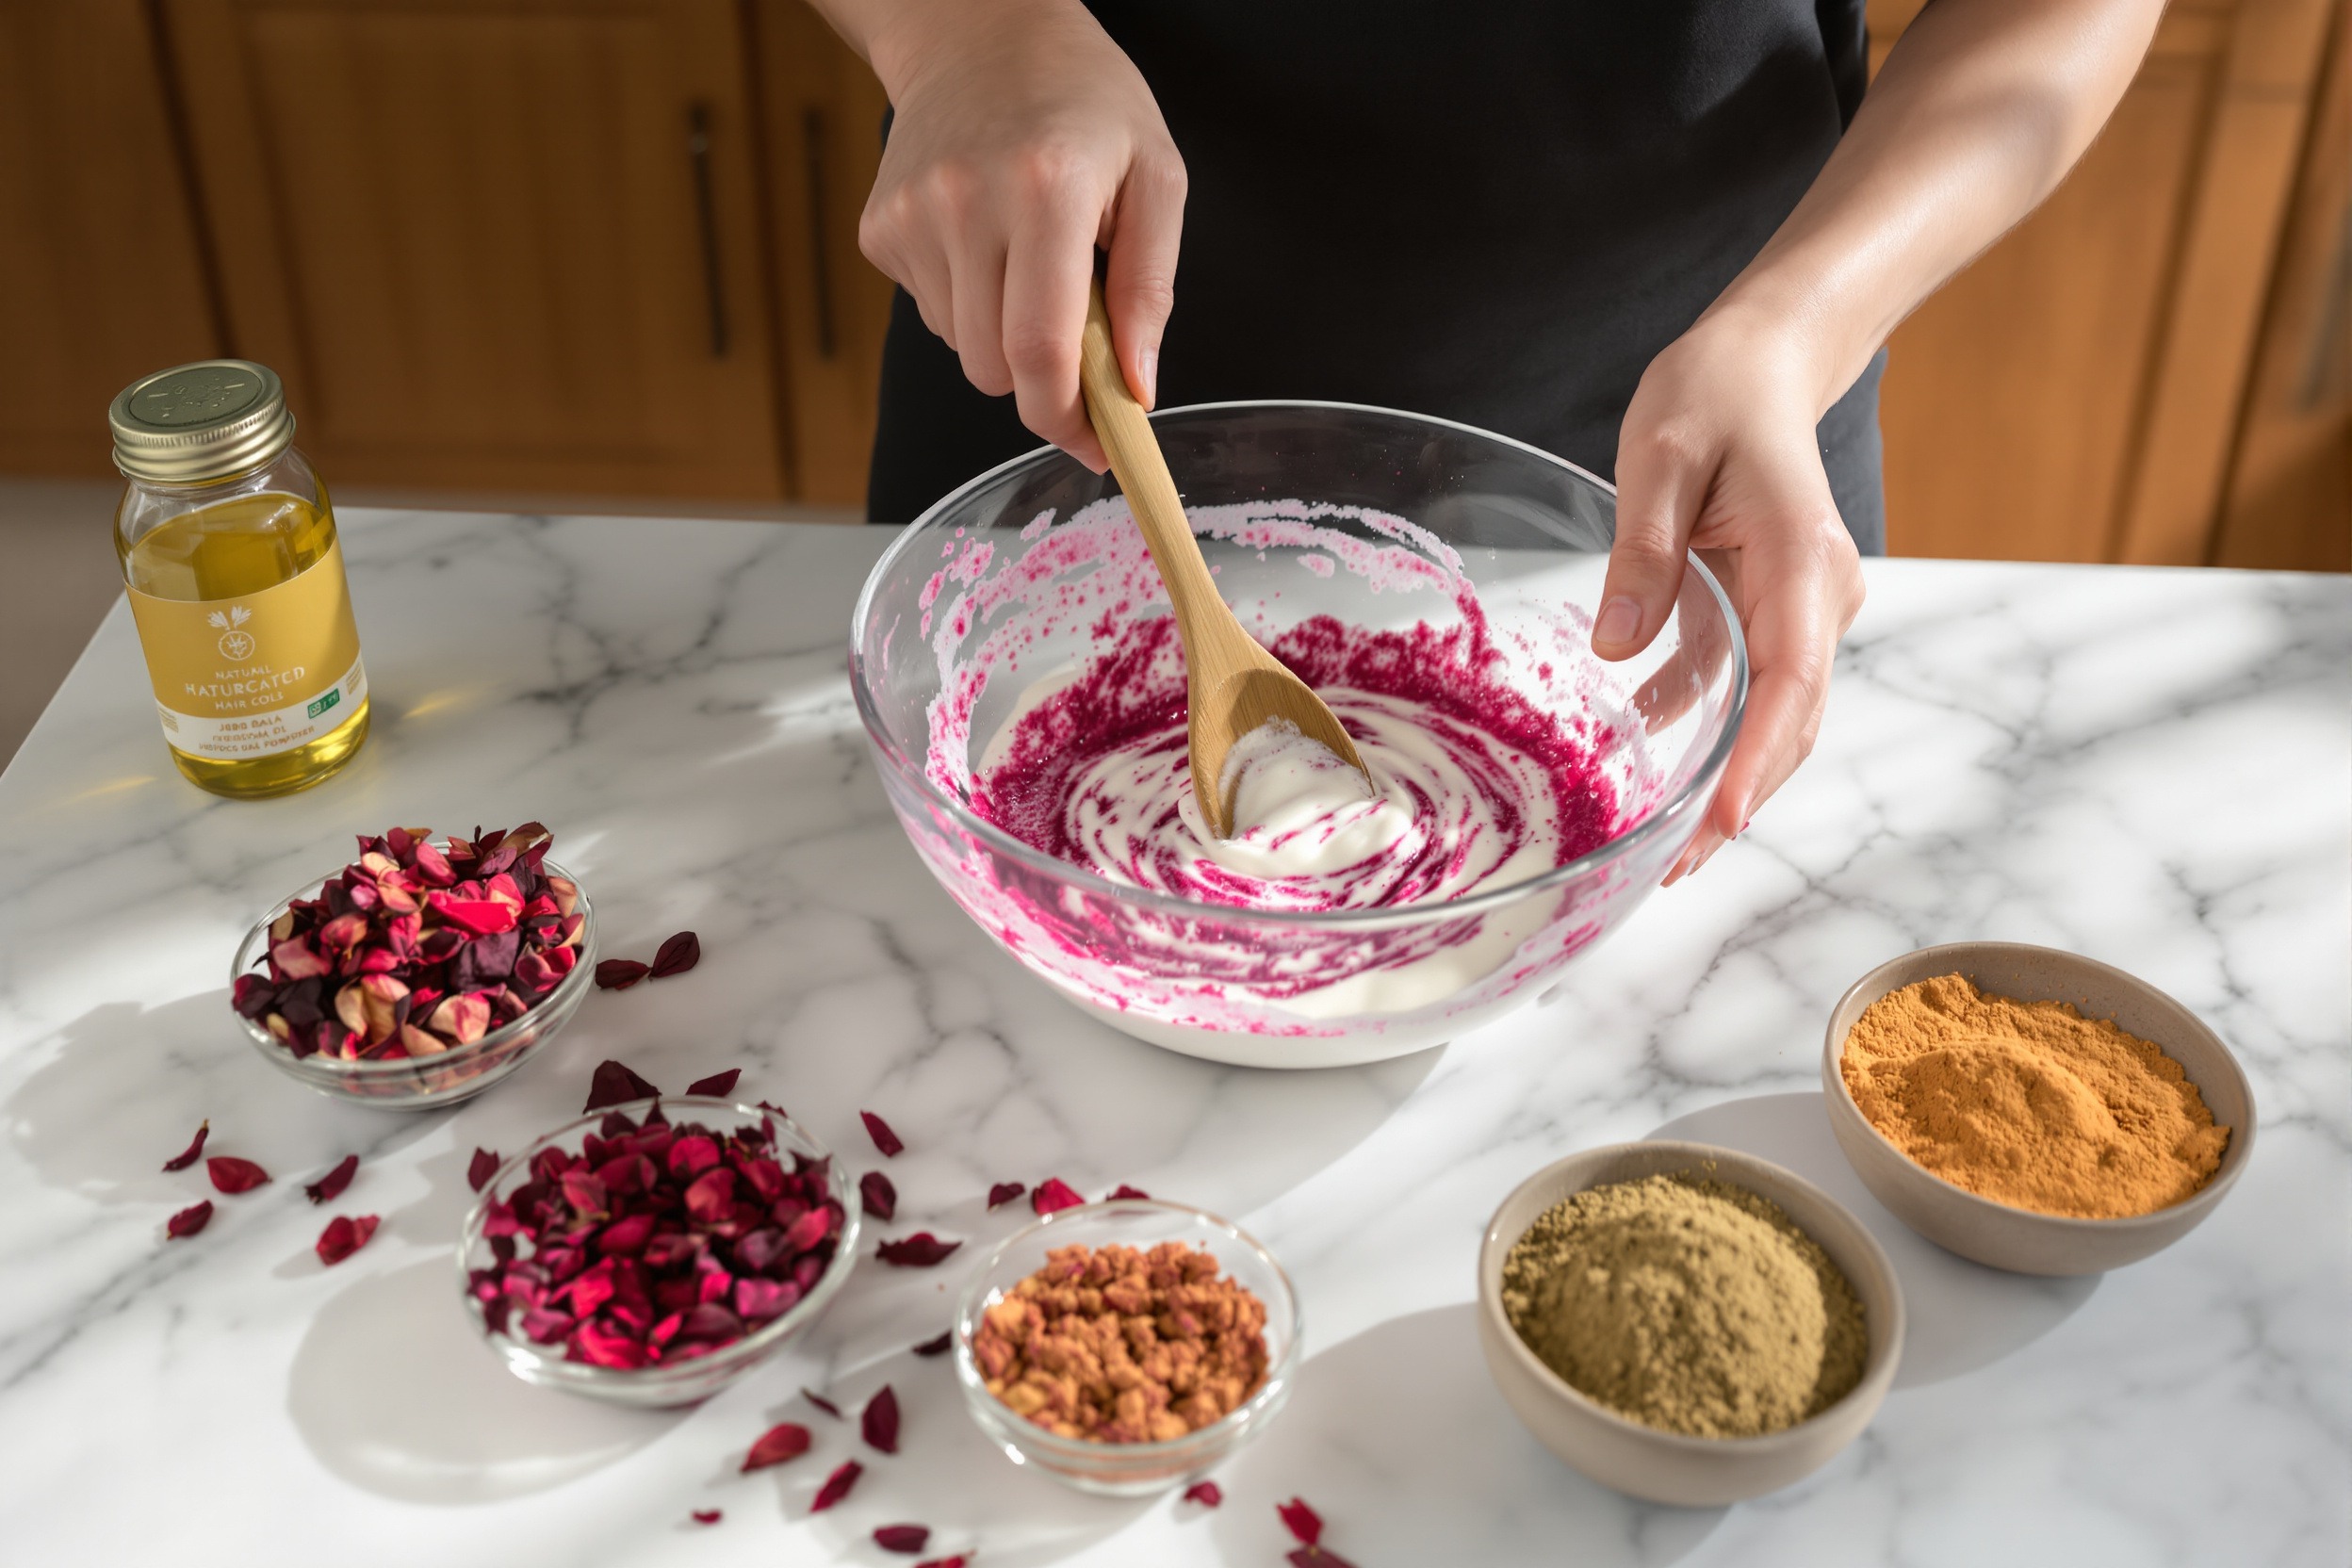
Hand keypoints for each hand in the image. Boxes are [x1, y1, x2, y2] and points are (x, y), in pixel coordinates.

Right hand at [855, 0, 1184, 468]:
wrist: (979, 33)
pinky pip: (931, 315)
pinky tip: (985, 243)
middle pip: (995, 368)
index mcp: (1047, 190)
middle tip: (1079, 333)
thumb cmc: (1083, 102)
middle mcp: (966, 203)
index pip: (1041, 349)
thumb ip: (1150, 289)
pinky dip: (967, 303)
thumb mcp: (1156, 177)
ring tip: (1028, 262)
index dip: (1068, 418)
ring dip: (1003, 337)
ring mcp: (911, 217)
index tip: (1097, 442)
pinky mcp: (879, 230)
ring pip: (961, 350)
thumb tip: (1136, 391)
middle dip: (1042, 378)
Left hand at [1595, 312, 1866, 883]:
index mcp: (1801, 560)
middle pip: (1790, 721)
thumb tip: (1617, 649)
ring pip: (1774, 715)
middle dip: (1740, 800)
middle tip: (1674, 870)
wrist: (1761, 360)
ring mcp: (1804, 607)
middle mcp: (1819, 595)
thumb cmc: (1713, 394)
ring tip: (1665, 849)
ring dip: (1727, 778)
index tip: (1724, 819)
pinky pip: (1746, 684)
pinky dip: (1706, 724)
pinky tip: (1645, 742)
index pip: (1791, 681)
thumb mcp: (1657, 457)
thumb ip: (1642, 552)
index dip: (1759, 759)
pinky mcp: (1775, 610)